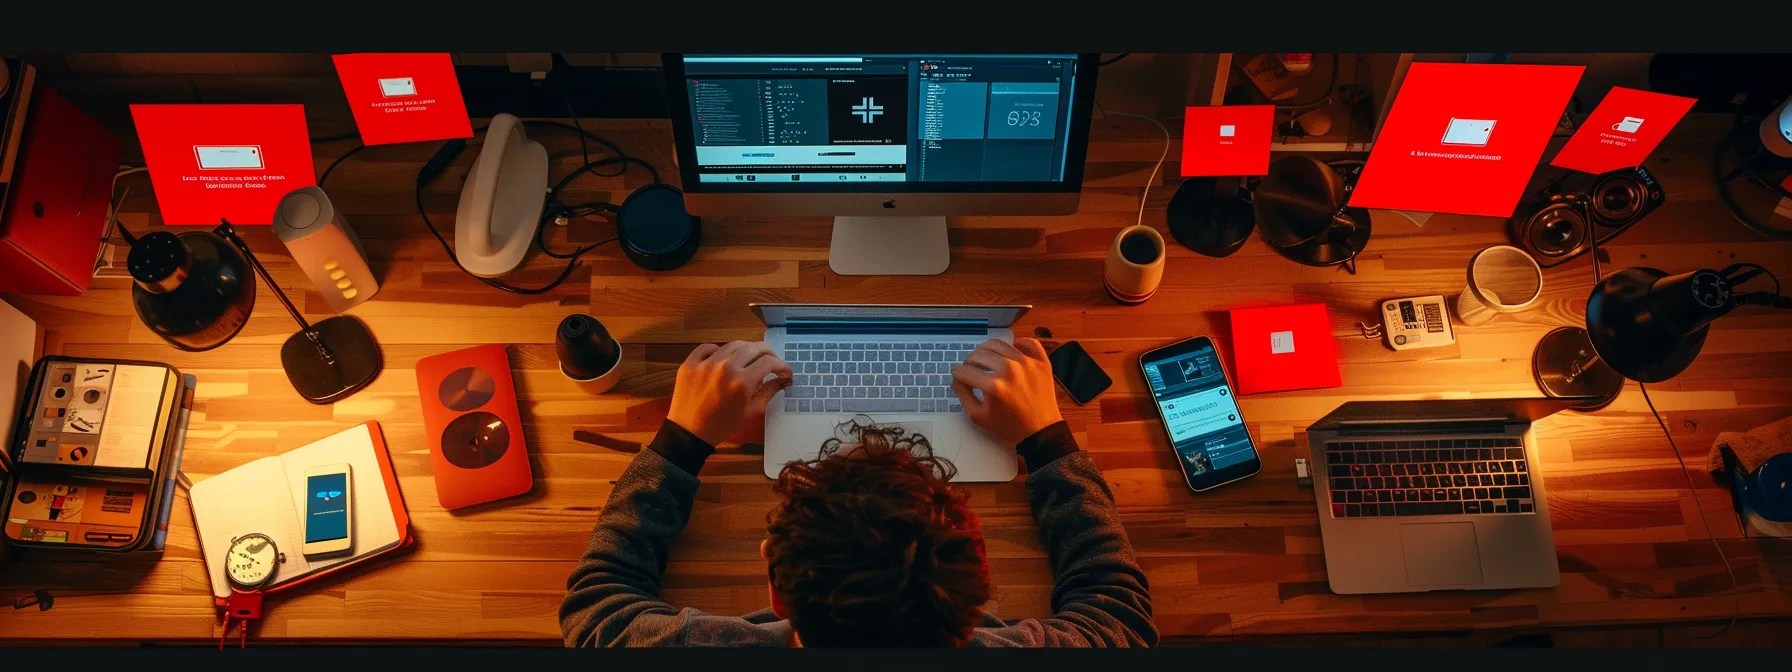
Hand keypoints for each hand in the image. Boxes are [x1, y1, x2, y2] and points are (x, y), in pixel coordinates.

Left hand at [666, 341, 791, 446]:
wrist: (690, 432)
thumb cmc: (722, 425)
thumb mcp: (751, 411)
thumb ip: (769, 391)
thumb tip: (783, 379)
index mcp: (742, 382)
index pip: (769, 362)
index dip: (781, 365)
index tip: (784, 371)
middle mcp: (725, 367)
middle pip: (754, 348)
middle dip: (768, 353)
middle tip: (771, 361)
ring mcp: (706, 363)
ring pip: (733, 344)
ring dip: (746, 350)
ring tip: (749, 359)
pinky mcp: (690, 363)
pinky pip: (707, 347)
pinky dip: (718, 350)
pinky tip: (723, 358)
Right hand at [951, 337, 1063, 445]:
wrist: (1040, 430)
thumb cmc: (1008, 426)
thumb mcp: (978, 416)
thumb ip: (963, 394)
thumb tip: (957, 377)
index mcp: (993, 386)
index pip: (966, 371)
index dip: (957, 372)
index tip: (957, 372)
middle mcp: (1009, 369)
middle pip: (979, 354)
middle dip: (969, 360)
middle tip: (970, 368)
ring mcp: (1027, 362)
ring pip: (998, 344)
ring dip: (987, 350)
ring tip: (986, 359)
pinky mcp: (1041, 361)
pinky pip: (1027, 342)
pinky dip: (1016, 344)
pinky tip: (1010, 353)